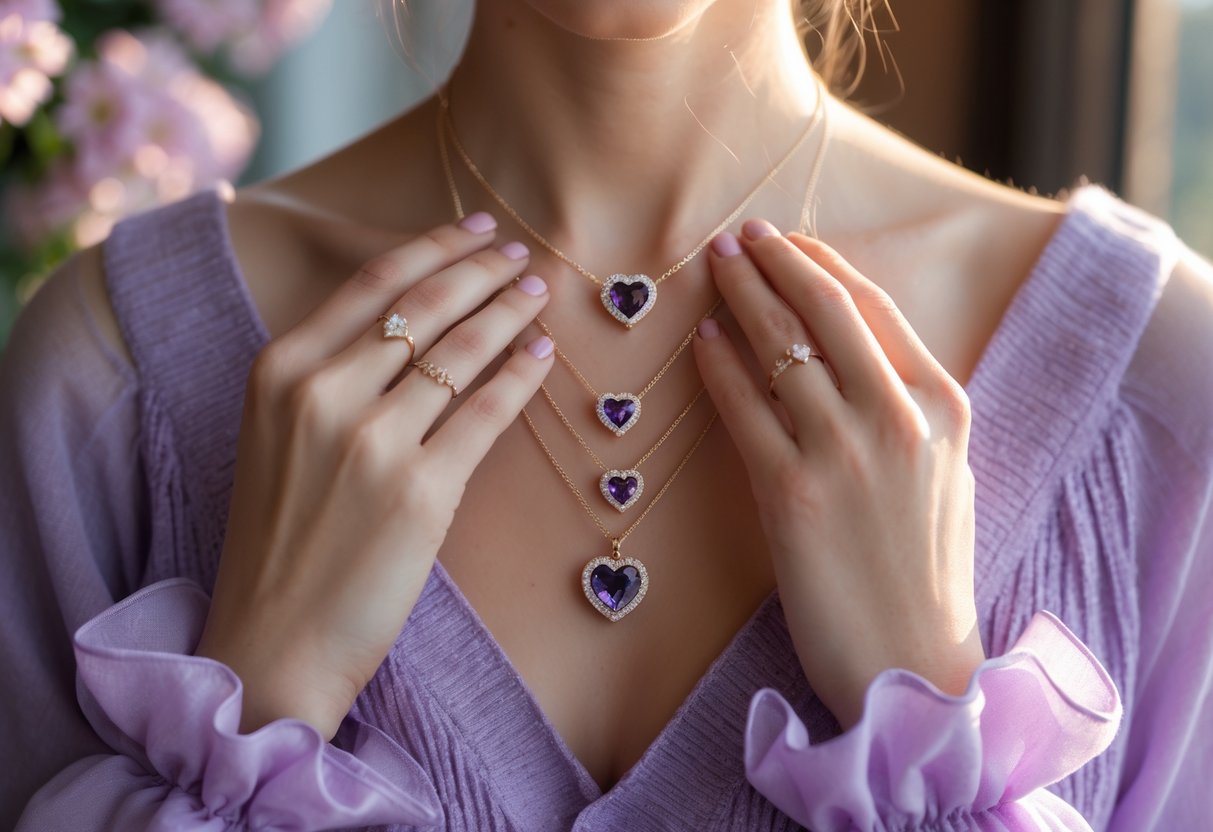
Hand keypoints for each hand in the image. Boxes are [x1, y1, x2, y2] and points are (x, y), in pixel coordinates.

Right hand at [195, 213, 554, 738]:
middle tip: (520, 254)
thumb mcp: (276, 436)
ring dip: (509, 312)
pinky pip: (486, 412)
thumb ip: (325, 375)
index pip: (372, 283)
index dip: (433, 248)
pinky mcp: (419, 492)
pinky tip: (542, 352)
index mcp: (278, 371)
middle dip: (481, 270)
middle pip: (422, 306)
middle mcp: (320, 394)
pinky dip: (521, 374)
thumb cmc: (279, 539)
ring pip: (459, 352)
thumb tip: (409, 321)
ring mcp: (370, 442)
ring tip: (537, 294)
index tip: (474, 230)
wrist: (274, 638)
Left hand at [692, 219, 984, 729]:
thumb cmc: (927, 570)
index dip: (821, 264)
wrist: (911, 660)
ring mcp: (842, 452)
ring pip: (779, 348)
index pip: (874, 307)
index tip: (788, 242)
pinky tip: (703, 339)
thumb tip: (855, 352)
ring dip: (740, 297)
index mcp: (943, 406)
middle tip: (738, 236)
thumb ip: (911, 407)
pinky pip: (744, 407)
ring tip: (713, 267)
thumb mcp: (947, 472)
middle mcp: (896, 417)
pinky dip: (719, 365)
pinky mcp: (790, 493)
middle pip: (823, 310)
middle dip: (775, 261)